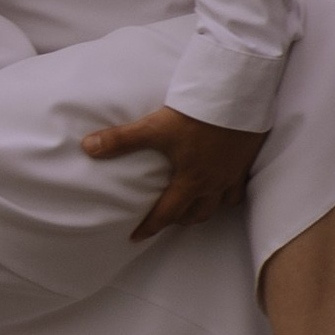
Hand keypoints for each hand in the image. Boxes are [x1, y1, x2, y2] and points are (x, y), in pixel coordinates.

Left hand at [80, 106, 265, 239]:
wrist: (236, 97)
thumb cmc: (196, 115)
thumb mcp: (153, 127)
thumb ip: (120, 140)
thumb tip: (88, 147)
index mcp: (190, 180)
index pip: (167, 213)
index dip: (150, 227)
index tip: (137, 236)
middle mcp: (213, 182)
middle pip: (197, 213)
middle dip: (180, 220)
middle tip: (166, 220)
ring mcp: (233, 172)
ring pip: (220, 204)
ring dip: (206, 209)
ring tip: (194, 206)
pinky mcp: (246, 159)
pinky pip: (239, 186)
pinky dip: (229, 192)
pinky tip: (222, 184)